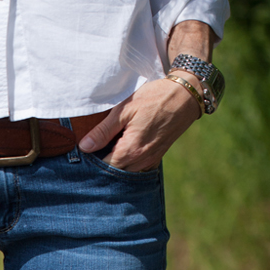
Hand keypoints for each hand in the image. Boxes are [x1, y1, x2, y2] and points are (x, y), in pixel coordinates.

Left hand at [78, 77, 201, 170]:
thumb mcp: (124, 110)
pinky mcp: (156, 157)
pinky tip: (123, 148)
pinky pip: (137, 167)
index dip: (91, 161)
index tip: (84, 151)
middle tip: (93, 149)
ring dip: (115, 163)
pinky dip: (128, 162)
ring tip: (108, 147)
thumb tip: (85, 147)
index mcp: (130, 150)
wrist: (185, 96)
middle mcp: (141, 161)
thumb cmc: (154, 98)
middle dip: (102, 164)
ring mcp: (150, 161)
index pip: (103, 167)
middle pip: (114, 173)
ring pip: (125, 172)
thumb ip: (103, 131)